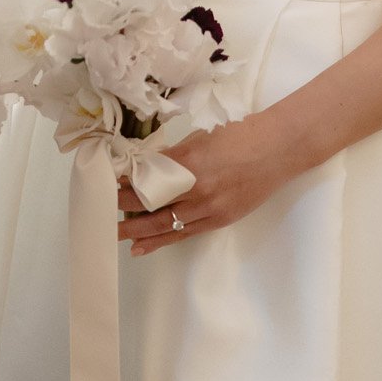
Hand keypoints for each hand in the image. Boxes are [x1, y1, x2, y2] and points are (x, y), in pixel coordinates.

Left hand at [116, 115, 290, 254]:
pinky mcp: (222, 220)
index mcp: (191, 163)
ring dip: (140, 232)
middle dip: (125, 212)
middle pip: (153, 206)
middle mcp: (199, 190)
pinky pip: (186, 233)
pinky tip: (145, 246)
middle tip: (102, 215)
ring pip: (167, 226)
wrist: (279, 149)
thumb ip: (173, 155)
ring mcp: (212, 208)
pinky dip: (164, 239)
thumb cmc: (240, 134)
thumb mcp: (201, 137)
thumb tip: (146, 165)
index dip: (126, 185)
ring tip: (118, 236)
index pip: (149, 179)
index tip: (108, 186)